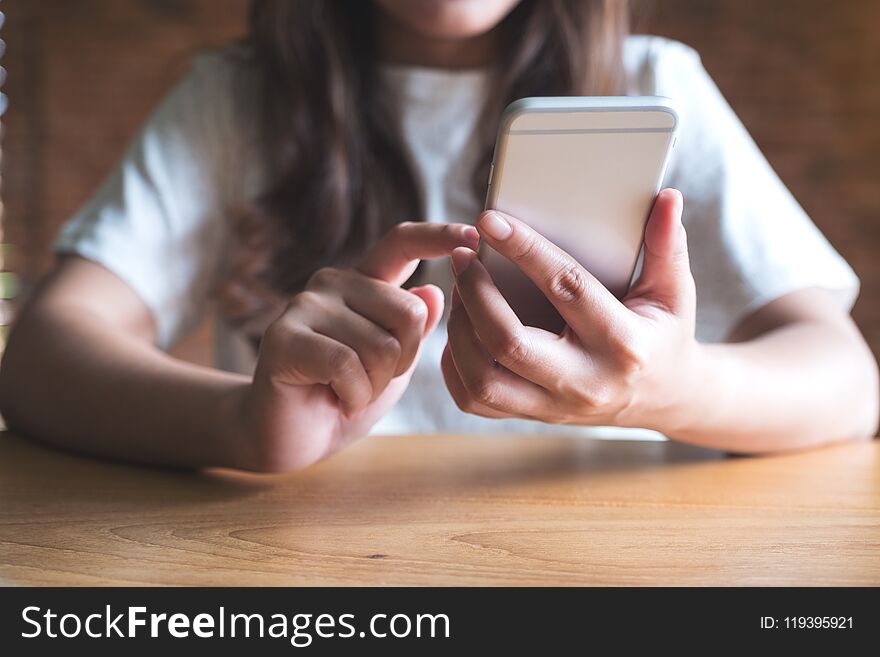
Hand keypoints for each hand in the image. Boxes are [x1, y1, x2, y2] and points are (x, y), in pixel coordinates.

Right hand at [234, 222, 479, 470]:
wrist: (290, 439)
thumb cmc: (344, 397)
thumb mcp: (393, 364)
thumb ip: (411, 331)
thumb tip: (433, 292)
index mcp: (363, 283)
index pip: (401, 243)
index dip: (438, 236)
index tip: (473, 236)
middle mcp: (333, 283)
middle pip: (410, 313)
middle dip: (404, 362)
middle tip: (370, 380)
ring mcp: (304, 305)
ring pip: (382, 346)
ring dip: (375, 386)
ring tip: (348, 391)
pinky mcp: (283, 336)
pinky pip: (348, 365)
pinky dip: (354, 396)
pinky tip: (335, 399)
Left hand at [443, 189, 699, 431]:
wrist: (665, 399)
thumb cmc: (663, 335)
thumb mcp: (674, 293)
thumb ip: (667, 246)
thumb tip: (667, 198)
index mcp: (622, 343)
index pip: (566, 288)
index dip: (525, 250)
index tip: (491, 221)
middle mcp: (584, 381)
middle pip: (509, 343)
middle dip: (476, 295)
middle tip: (463, 258)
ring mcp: (555, 406)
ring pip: (483, 379)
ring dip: (459, 331)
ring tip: (459, 291)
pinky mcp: (534, 416)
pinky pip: (476, 400)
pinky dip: (455, 366)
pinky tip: (460, 330)